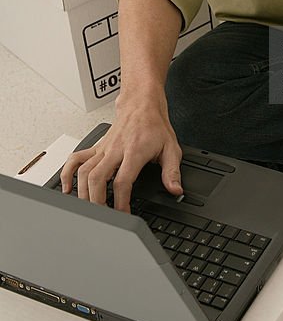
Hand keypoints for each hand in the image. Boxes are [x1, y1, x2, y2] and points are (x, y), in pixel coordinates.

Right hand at [59, 90, 182, 212]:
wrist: (142, 103)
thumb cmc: (155, 124)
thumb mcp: (171, 147)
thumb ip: (172, 171)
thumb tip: (176, 190)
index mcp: (134, 151)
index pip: (122, 181)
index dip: (121, 202)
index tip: (123, 215)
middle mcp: (115, 149)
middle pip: (97, 178)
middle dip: (97, 202)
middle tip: (102, 217)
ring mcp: (103, 148)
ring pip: (84, 171)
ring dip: (83, 192)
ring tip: (88, 209)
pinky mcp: (96, 146)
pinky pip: (75, 159)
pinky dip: (68, 174)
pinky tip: (67, 188)